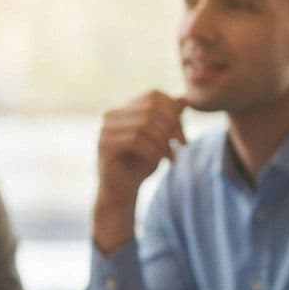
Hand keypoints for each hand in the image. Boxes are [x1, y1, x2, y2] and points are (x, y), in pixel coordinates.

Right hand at [93, 91, 186, 252]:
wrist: (121, 194)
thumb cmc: (140, 165)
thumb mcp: (160, 140)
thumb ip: (169, 119)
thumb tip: (183, 98)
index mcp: (124, 109)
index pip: (153, 95)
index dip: (174, 111)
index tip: (183, 136)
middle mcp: (111, 114)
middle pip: (151, 107)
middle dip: (172, 126)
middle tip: (182, 145)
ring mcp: (105, 129)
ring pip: (144, 123)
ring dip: (164, 141)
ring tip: (171, 156)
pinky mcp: (105, 145)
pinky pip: (135, 140)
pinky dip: (153, 150)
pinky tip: (159, 161)